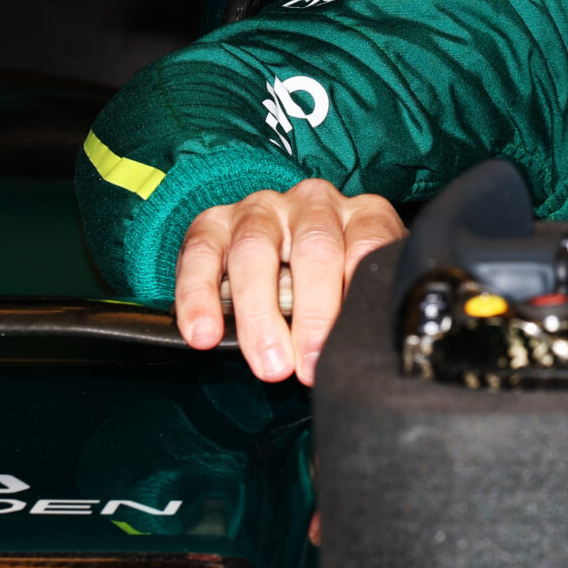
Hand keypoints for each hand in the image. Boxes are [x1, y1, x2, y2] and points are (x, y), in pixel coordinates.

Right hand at [176, 180, 405, 383]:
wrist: (281, 259)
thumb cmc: (329, 282)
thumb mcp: (356, 289)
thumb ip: (362, 308)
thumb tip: (361, 354)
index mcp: (361, 214)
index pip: (369, 244)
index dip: (360, 296)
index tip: (351, 344)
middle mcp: (314, 203)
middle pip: (316, 249)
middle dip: (313, 314)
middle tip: (309, 365)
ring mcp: (263, 208)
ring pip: (255, 250)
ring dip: (259, 314)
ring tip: (268, 362)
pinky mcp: (215, 221)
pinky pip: (201, 254)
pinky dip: (198, 298)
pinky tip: (204, 334)